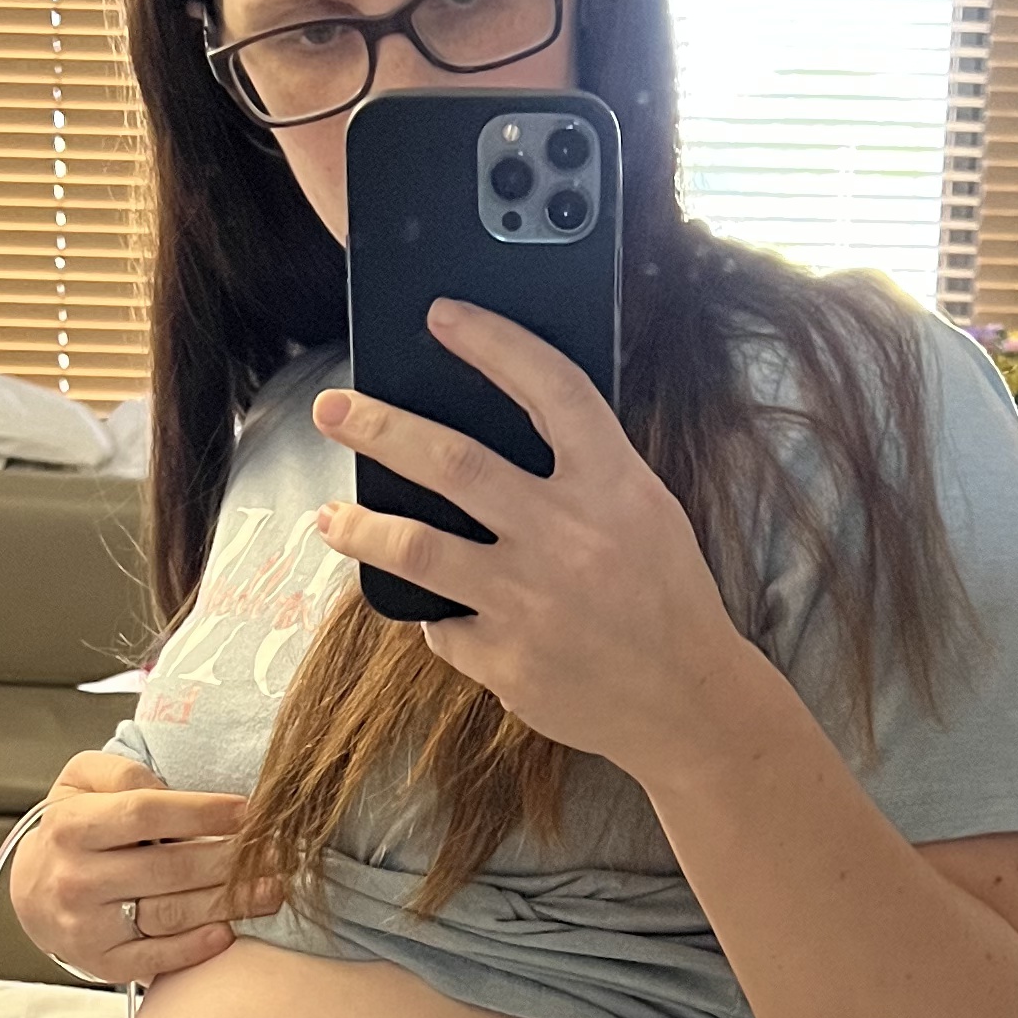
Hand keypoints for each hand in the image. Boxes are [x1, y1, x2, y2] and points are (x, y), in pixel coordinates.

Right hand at [7, 750, 280, 982]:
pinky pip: (156, 958)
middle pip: (168, 868)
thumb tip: (169, 788)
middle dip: (230, 860)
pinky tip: (231, 932)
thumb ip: (122, 772)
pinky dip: (196, 948)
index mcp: (72, 827)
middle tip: (277, 853)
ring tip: (272, 891)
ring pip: (170, 914)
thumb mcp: (81, 782)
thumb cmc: (72, 829)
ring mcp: (88, 926)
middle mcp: (77, 879)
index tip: (249, 811)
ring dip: (228, 903)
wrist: (32, 893)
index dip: (203, 812)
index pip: (146, 813)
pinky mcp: (102, 962)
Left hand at [308, 303, 747, 778]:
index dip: (493, 342)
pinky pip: (443, 626)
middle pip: (453, 462)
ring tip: (329, 518)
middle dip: (380, 428)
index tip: (443, 315)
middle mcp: (567, 535)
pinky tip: (434, 611)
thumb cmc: (665, 595)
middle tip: (333, 409)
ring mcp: (531, 601)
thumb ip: (585, 468)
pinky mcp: (506, 660)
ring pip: (418, 548)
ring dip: (362, 528)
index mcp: (614, 485)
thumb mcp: (645, 511)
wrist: (689, 702)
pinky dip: (435, 616)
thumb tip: (499, 425)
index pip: (550, 388)